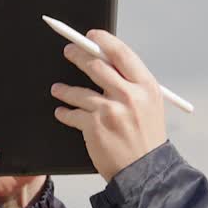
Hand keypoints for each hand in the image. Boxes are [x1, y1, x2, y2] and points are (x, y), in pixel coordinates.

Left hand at [51, 31, 166, 181]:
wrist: (146, 172)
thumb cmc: (147, 138)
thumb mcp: (149, 105)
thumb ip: (131, 84)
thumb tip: (106, 61)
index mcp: (146, 86)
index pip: (122, 54)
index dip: (104, 40)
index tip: (91, 35)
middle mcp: (129, 95)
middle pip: (97, 65)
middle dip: (78, 55)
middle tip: (68, 52)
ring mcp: (111, 111)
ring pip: (79, 90)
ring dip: (64, 89)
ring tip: (57, 89)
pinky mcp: (94, 127)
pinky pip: (72, 114)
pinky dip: (65, 112)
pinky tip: (62, 112)